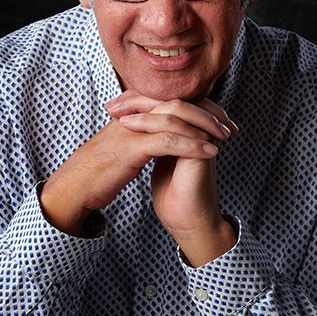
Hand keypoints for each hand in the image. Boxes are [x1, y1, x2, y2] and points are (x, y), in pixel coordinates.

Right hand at [38, 91, 228, 237]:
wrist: (75, 187)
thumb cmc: (96, 172)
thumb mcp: (121, 148)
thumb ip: (139, 137)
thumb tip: (157, 138)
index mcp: (131, 113)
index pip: (172, 100)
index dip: (199, 108)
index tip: (221, 121)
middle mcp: (133, 115)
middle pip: (179, 103)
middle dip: (209, 113)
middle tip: (230, 126)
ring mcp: (132, 129)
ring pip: (177, 118)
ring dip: (206, 127)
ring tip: (227, 137)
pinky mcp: (132, 147)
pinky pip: (170, 141)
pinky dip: (193, 145)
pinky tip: (211, 153)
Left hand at [106, 92, 238, 265]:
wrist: (186, 217)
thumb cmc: (172, 191)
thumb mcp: (158, 156)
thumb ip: (155, 136)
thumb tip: (135, 119)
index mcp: (191, 128)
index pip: (166, 102)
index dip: (140, 100)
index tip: (113, 105)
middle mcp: (199, 128)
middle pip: (171, 99)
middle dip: (140, 98)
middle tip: (113, 104)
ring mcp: (203, 136)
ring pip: (175, 108)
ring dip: (144, 109)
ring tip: (119, 116)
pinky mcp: (202, 148)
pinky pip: (177, 127)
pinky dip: (152, 123)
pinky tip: (131, 125)